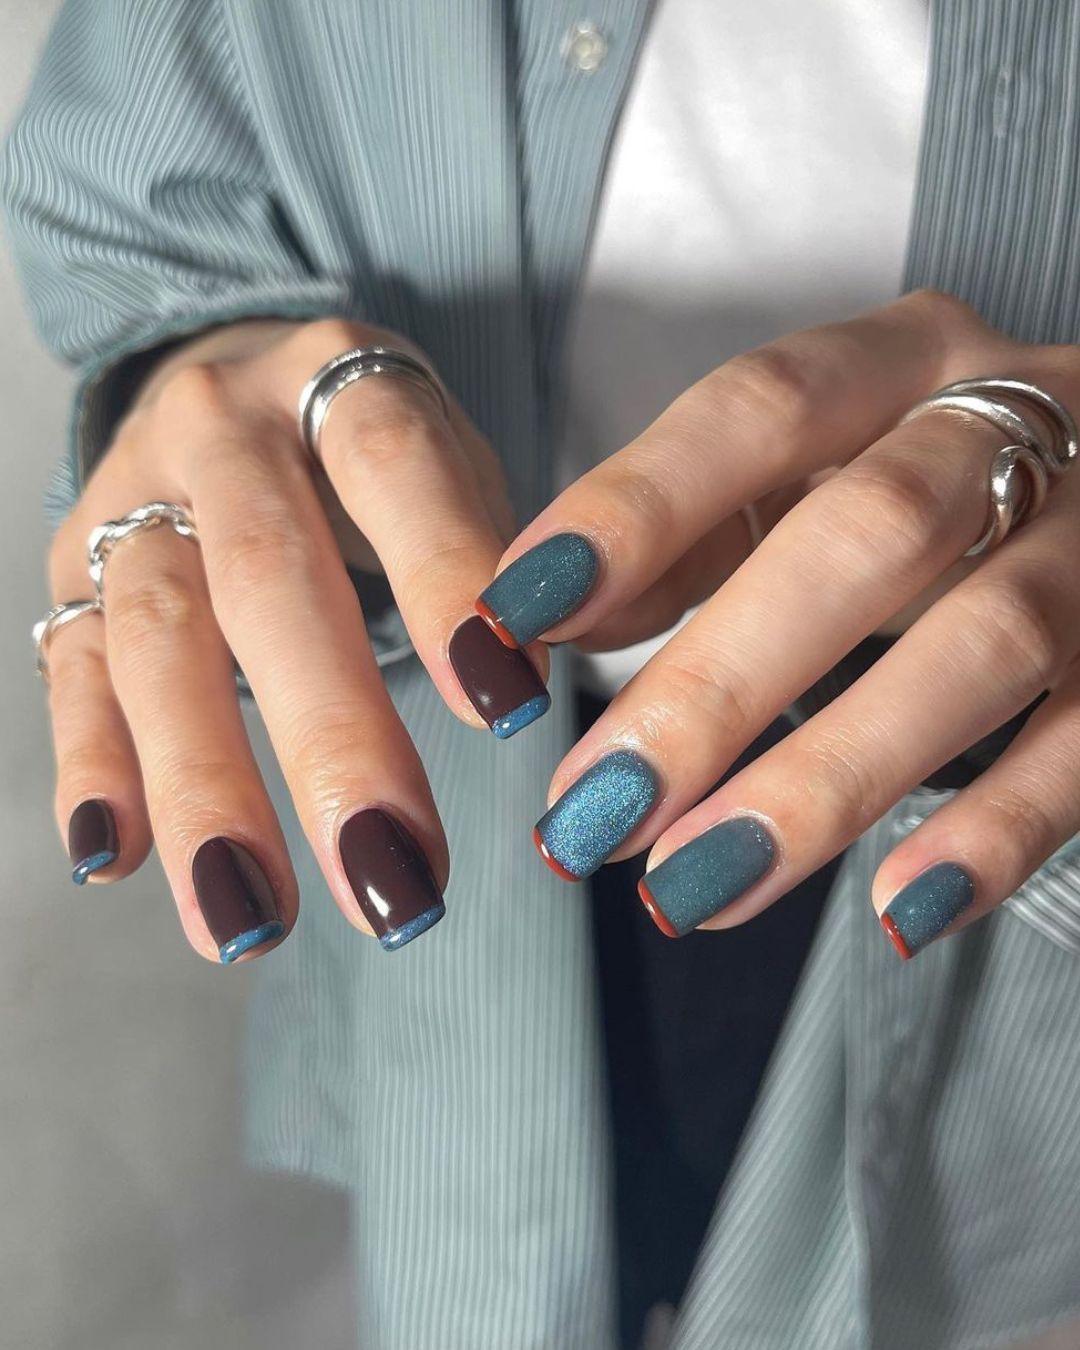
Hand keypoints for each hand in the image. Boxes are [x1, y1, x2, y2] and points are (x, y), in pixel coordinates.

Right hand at [45, 316, 549, 960]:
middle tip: (394, 878)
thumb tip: (536, 673)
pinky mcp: (72, 568)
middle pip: (269, 579)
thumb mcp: (451, 460)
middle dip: (332, 737)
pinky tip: (114, 861)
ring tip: (251, 923)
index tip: (505, 710)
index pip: (394, 464)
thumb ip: (496, 549)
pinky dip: (92, 765)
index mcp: (338, 375)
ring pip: (157, 641)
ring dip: (204, 788)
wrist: (230, 382)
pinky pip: (70, 667)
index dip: (445, 576)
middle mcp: (219, 425)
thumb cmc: (372, 453)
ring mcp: (131, 497)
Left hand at [476, 289, 1079, 957]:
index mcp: (900, 361)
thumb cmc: (917, 491)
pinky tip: (896, 908)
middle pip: (867, 536)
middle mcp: (1015, 426)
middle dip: (716, 684)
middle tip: (591, 808)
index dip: (636, 508)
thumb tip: (546, 627)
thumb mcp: (800, 478)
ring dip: (826, 776)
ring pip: (984, 643)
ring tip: (694, 882)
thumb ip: (677, 540)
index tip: (516, 616)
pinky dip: (996, 831)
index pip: (758, 408)